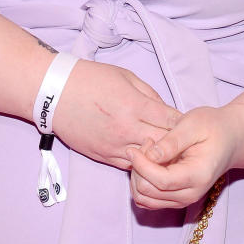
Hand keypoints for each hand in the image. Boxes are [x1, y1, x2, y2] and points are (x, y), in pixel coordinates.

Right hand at [51, 60, 180, 169]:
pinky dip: (142, 163)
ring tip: (169, 155)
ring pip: (149, 160)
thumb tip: (166, 111)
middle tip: (185, 143)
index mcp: (134, 105)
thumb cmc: (90, 79)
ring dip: (160, 158)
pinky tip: (148, 159)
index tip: (189, 125)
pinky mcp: (103, 156)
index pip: (171, 121)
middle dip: (177, 144)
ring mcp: (114, 145)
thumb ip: (150, 95)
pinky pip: (130, 166)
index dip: (184, 124)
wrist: (54, 93)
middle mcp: (126, 129)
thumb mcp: (126, 77)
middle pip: (164, 144)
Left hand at [127, 105, 243, 209]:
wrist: (230, 139)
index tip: (133, 148)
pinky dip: (141, 184)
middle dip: (138, 169)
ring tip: (148, 153)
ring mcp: (183, 200)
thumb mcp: (193, 124)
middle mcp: (191, 194)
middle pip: (148, 192)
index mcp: (197, 176)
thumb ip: (171, 141)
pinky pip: (148, 200)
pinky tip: (149, 164)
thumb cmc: (213, 128)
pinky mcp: (175, 199)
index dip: (140, 166)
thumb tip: (150, 156)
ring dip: (138, 177)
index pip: (160, 181)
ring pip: (145, 199)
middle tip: (146, 144)